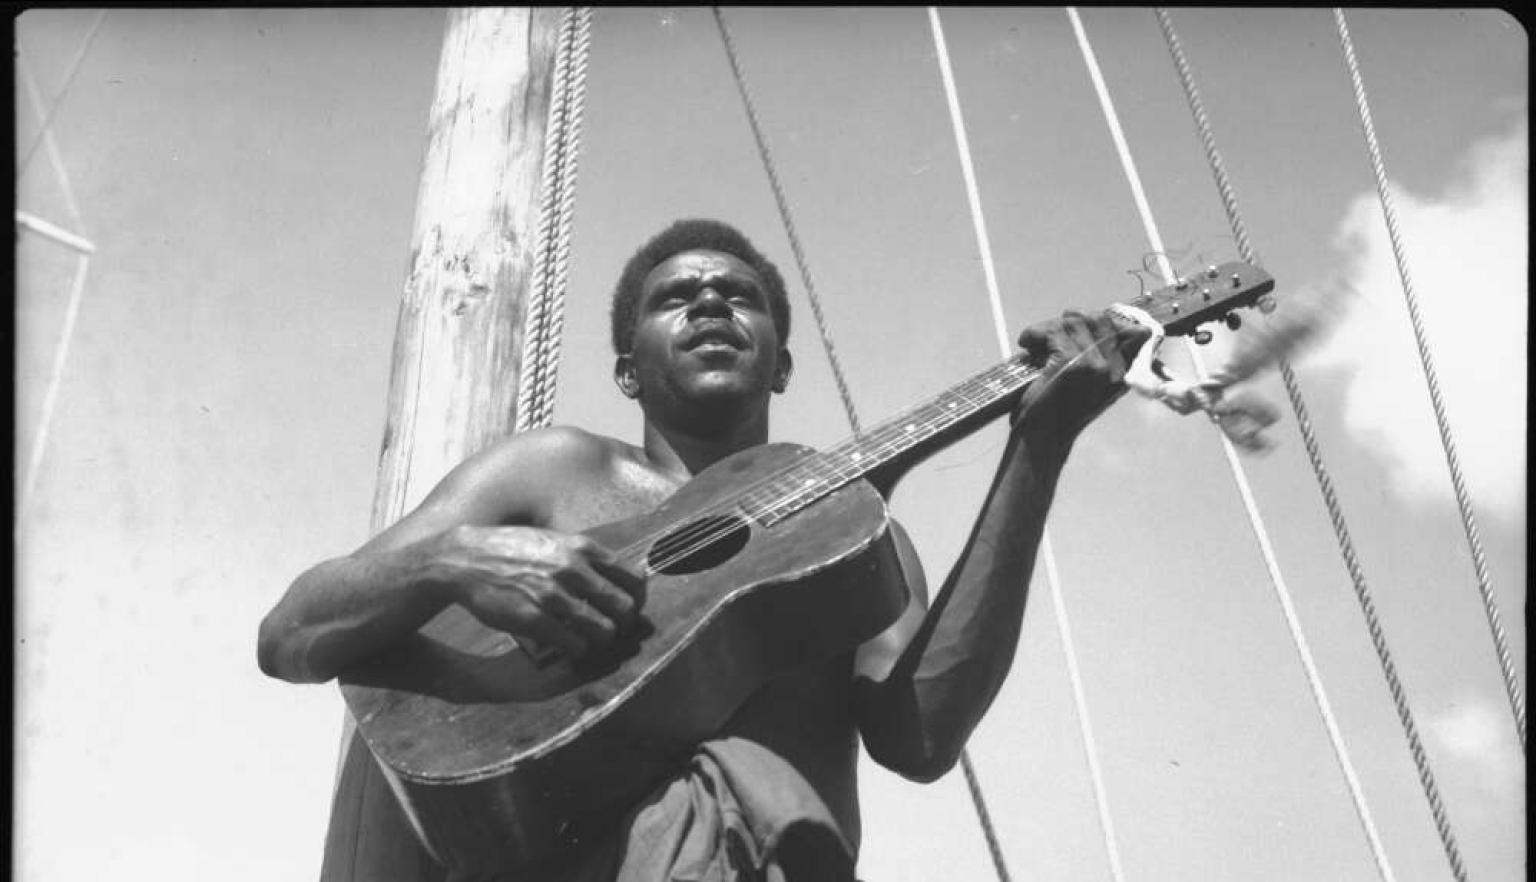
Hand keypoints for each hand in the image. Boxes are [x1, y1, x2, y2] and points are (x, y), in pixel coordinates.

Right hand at [427, 525, 644, 658]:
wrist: (466, 559)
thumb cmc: (512, 550)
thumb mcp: (554, 540)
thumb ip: (584, 556)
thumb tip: (616, 576)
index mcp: (582, 548)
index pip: (633, 577)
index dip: (636, 597)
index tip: (629, 606)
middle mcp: (573, 570)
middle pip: (624, 607)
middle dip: (623, 622)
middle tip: (613, 627)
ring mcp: (554, 595)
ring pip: (604, 630)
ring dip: (601, 639)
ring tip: (591, 639)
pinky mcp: (535, 619)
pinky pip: (575, 644)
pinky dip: (579, 649)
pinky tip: (571, 646)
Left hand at [1013, 310, 1150, 447]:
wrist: (1043, 441)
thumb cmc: (1060, 414)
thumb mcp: (1092, 388)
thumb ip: (1102, 359)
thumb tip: (1104, 320)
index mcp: (1124, 374)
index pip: (1132, 330)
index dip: (1102, 320)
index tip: (1077, 324)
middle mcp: (1114, 368)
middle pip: (1099, 318)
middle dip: (1071, 319)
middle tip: (1050, 334)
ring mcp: (1093, 364)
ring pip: (1073, 320)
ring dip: (1048, 326)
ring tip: (1035, 341)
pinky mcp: (1070, 363)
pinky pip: (1053, 331)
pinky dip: (1034, 333)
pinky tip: (1026, 343)